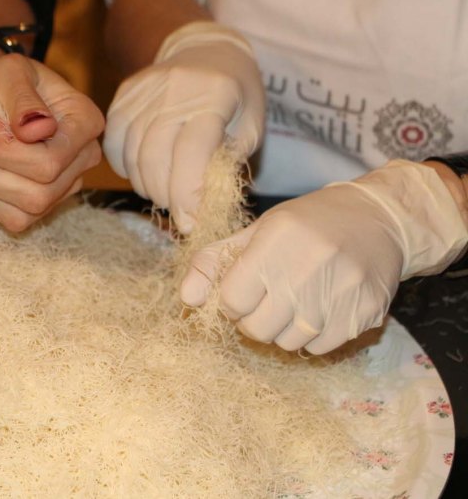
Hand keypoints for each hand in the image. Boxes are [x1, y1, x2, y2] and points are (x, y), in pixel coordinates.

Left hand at [0, 54, 103, 231]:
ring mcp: (65, 186)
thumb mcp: (5, 72)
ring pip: (27, 212)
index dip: (8, 152)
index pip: (50, 162)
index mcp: (85, 122)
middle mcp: (83, 158)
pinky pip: (15, 221)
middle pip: (40, 193)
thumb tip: (40, 129)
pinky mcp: (43, 206)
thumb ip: (21, 96)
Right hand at [104, 21, 264, 232]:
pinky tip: (145, 174)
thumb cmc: (236, 94)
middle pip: (157, 158)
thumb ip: (227, 163)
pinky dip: (127, 169)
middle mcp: (175, 90)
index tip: (192, 223)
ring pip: (133, 155)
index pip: (193, 151)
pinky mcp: (123, 97)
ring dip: (148, 186)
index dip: (189, 194)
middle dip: (167, 197)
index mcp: (215, 95)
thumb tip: (201, 207)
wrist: (204, 49)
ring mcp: (144, 92)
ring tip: (166, 194)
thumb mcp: (249, 126)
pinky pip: (115, 144)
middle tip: (180, 213)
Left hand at [180, 161, 467, 353]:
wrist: (380, 220)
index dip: (231, 301)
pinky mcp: (364, 314)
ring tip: (294, 302)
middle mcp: (309, 268)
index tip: (243, 291)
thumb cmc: (308, 225)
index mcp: (276, 242)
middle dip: (253, 320)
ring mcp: (340, 294)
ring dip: (282, 330)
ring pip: (288, 343)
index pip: (233, 299)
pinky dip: (312, 336)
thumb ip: (215, 262)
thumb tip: (187, 300)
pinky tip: (319, 309)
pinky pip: (320, 348)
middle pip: (257, 328)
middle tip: (266, 301)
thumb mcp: (257, 231)